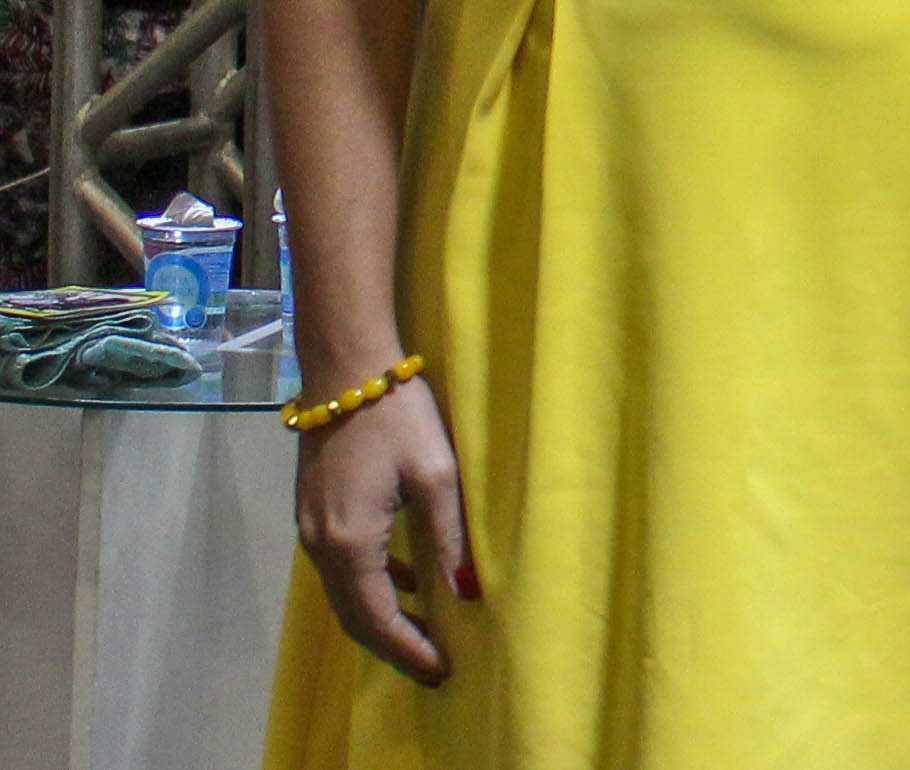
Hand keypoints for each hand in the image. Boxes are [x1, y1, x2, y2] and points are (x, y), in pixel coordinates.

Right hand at [294, 375, 474, 684]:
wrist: (345, 368)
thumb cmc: (397, 414)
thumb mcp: (436, 473)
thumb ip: (449, 535)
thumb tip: (467, 592)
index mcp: (349, 542)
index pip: (376, 618)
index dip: (408, 649)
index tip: (441, 670)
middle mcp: (321, 545)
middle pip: (355, 615)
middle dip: (394, 645)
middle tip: (434, 665)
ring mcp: (312, 528)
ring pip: (346, 593)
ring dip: (382, 618)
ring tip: (425, 635)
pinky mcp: (315, 511)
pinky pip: (343, 566)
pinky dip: (373, 584)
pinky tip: (408, 581)